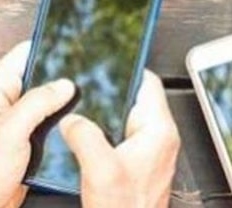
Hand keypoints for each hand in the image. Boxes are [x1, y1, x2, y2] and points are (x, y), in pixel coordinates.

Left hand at [0, 42, 75, 207]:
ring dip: (61, 103)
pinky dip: (59, 123)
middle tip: (82, 80)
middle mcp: (2, 101)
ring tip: (79, 103)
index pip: (24, 52)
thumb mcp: (10, 130)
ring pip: (45, 100)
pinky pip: (46, 122)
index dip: (48, 46)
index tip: (71, 45)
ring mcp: (14, 120)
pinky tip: (70, 125)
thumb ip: (38, 102)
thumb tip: (64, 85)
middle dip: (60, 79)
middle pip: (39, 76)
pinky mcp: (23, 138)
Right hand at [59, 70, 180, 206]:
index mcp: (159, 130)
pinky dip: (102, 131)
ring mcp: (149, 152)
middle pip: (134, 98)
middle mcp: (158, 138)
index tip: (106, 60)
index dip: (126, 68)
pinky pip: (119, 136)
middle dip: (110, 90)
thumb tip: (72, 118)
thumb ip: (85, 136)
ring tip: (81, 106)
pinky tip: (83, 135)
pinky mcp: (136, 164)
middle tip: (86, 82)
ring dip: (104, 113)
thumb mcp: (101, 170)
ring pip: (125, 117)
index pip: (148, 83)